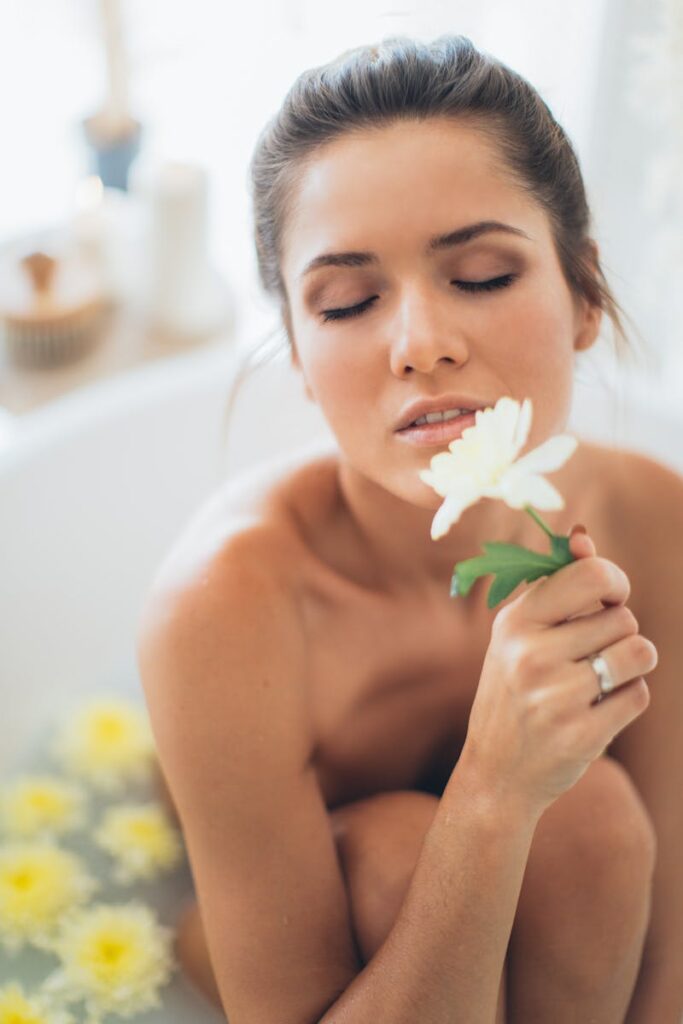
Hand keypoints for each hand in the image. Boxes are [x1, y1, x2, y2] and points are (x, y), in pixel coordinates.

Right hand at [459, 525, 658, 818]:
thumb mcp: (521, 634)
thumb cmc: (514, 690)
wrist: (496, 772)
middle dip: (619, 632)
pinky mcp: (581, 734)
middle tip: (592, 653)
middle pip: (623, 617)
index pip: (591, 576)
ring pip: (639, 652)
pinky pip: (638, 695)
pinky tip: (597, 710)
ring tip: (603, 677)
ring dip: (631, 664)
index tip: (610, 598)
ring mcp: (555, 696)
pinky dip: (626, 699)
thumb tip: (583, 536)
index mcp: (515, 621)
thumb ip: (556, 585)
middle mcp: (530, 655)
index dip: (614, 582)